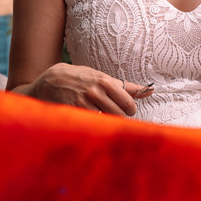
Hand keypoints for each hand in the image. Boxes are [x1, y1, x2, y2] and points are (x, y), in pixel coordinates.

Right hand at [19, 63, 152, 116]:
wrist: (51, 80)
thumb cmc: (81, 78)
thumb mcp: (101, 77)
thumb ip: (125, 86)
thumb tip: (149, 91)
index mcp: (105, 81)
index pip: (127, 102)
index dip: (130, 110)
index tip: (128, 111)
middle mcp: (95, 91)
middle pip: (118, 114)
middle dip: (119, 117)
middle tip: (114, 114)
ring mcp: (84, 102)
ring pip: (105, 120)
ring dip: (106, 121)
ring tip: (100, 115)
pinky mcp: (74, 111)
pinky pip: (91, 122)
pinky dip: (93, 123)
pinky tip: (89, 118)